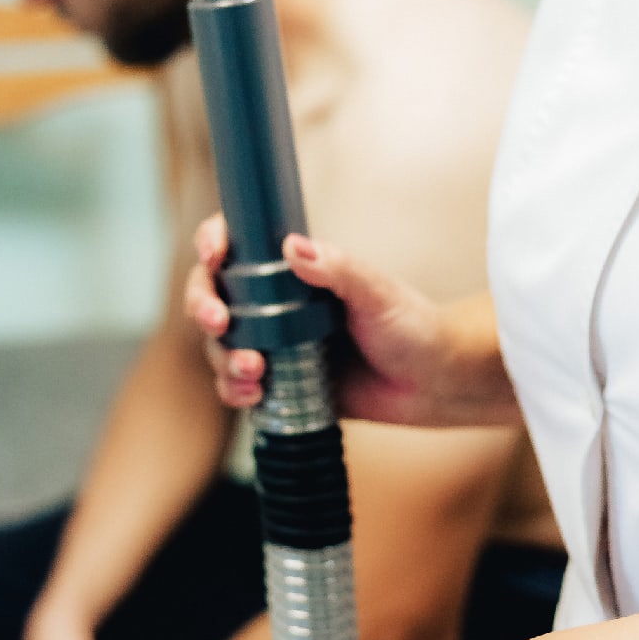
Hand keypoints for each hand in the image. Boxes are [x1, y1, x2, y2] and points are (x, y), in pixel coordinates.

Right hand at [185, 216, 518, 425]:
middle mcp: (276, 304)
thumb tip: (294, 247)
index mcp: (295, 271)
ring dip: (222, 356)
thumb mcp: (377, 292)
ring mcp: (275, 345)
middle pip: (215, 296)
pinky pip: (239, 386)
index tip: (213, 254)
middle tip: (219, 322)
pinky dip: (235, 390)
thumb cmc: (413, 326)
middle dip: (203, 306)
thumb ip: (339, 270)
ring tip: (253, 371)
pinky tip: (253, 395)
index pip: (238, 246)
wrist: (435, 383)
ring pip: (221, 345)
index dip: (213, 243)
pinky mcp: (281, 385)